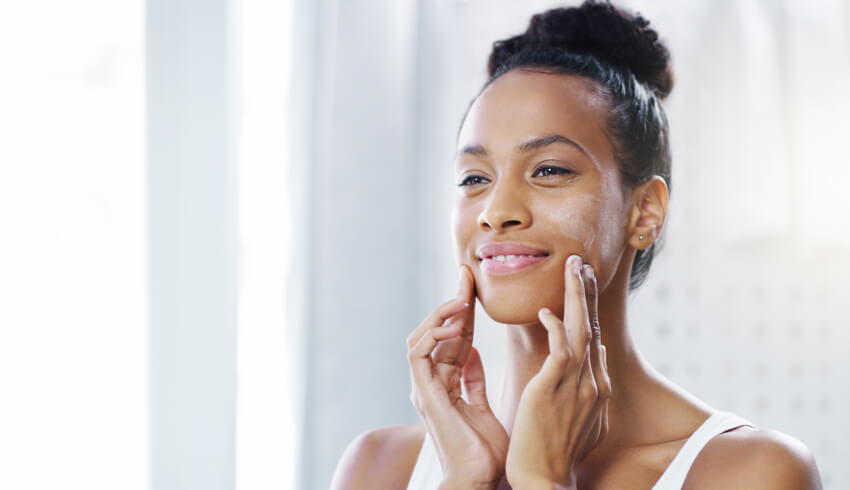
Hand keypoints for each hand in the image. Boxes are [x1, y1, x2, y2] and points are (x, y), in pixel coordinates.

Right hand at [407, 265, 508, 488]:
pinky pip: (419, 355)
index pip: (452, 338)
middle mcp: (430, 383)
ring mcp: (424, 388)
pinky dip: (432, 336)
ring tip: (461, 298)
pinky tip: (454, 326)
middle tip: (466, 278)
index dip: (462, 312)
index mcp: (445, 383)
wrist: (477, 481)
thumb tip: (473, 353)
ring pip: (420, 337)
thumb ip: (473, 380)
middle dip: (450, 303)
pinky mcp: (423, 394)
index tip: (473, 285)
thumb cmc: (483, 453)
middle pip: (434, 332)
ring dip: (439, 314)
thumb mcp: (482, 407)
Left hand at [505, 255, 611, 488]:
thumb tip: (596, 358)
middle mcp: (592, 383)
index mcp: (596, 388)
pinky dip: (556, 327)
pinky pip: (560, 349)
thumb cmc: (555, 453)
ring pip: (581, 330)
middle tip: (581, 262)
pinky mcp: (553, 389)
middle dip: (587, 292)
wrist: (544, 481)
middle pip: (593, 326)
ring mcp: (576, 385)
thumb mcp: (582, 419)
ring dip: (577, 296)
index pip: (595, 338)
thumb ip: (588, 389)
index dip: (590, 309)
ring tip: (572, 266)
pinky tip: (547, 311)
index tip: (583, 284)